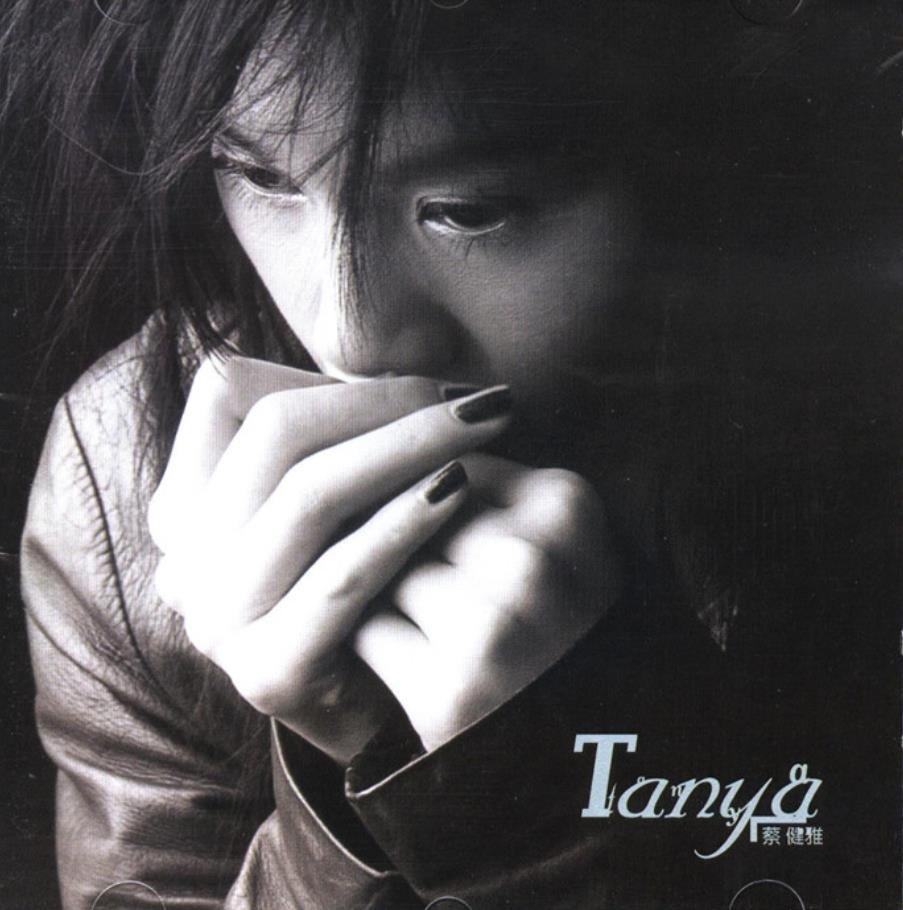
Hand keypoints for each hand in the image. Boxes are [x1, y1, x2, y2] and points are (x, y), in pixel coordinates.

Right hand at [149, 355, 510, 763]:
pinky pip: (339, 577)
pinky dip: (402, 524)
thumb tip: (415, 353)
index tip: (431, 385)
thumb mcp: (349, 490)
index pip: (231, 393)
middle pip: (276, 436)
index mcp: (191, 501)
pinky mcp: (266, 671)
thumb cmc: (378, 578)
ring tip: (485, 427)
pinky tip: (459, 490)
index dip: (332, 375)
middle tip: (478, 400)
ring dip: (408, 448)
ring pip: (309, 497)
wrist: (390, 703)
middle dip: (387, 404)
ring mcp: (217, 618)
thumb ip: (346, 425)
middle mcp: (188, 557)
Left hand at [354, 454, 619, 751]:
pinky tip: (426, 666)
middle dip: (414, 546)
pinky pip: (369, 630)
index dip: (439, 504)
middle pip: (413, 513)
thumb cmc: (558, 624)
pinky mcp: (451, 693)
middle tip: (458, 591)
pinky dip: (380, 646)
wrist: (584, 744)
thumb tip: (385, 447)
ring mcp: (492, 628)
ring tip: (447, 630)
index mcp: (567, 505)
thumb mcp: (554, 534)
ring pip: (383, 568)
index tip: (454, 540)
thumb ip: (484, 481)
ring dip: (391, 595)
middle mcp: (534, 561)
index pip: (452, 464)